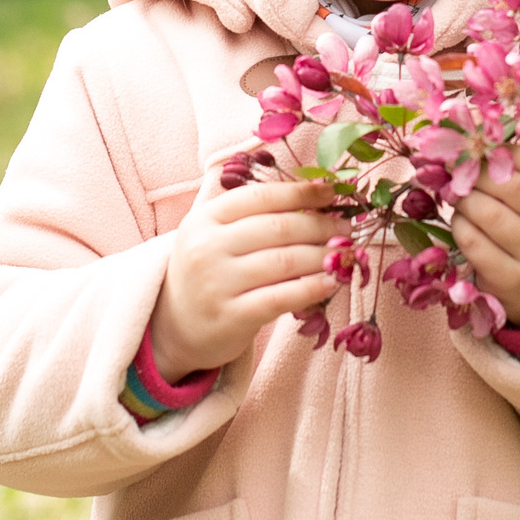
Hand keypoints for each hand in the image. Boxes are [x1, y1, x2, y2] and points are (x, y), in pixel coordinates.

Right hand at [149, 175, 338, 382]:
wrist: (173, 327)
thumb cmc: (208, 272)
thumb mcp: (215, 235)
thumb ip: (253, 215)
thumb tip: (316, 195)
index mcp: (205, 218)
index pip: (260, 197)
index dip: (300, 192)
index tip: (331, 192)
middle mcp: (207, 247)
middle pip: (277, 228)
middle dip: (320, 226)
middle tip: (347, 228)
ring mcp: (217, 283)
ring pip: (284, 262)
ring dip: (323, 256)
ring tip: (346, 253)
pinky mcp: (231, 317)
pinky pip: (281, 297)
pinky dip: (312, 288)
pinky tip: (332, 282)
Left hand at [450, 146, 519, 328]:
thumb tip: (484, 141)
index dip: (510, 151)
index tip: (490, 148)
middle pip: (514, 188)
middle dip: (481, 173)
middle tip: (463, 168)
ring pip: (490, 215)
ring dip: (466, 198)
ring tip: (460, 193)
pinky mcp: (511, 282)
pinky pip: (474, 243)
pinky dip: (460, 225)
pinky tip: (462, 219)